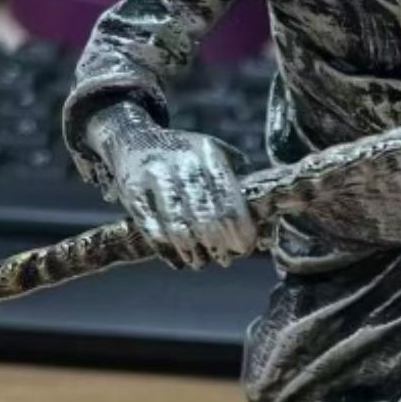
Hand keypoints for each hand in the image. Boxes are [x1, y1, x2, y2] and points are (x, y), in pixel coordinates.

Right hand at [86, 104, 256, 268]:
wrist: (133, 139)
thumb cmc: (185, 155)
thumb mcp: (216, 155)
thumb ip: (241, 184)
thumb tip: (267, 229)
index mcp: (208, 154)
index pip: (229, 200)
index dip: (240, 230)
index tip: (246, 247)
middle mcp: (181, 163)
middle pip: (205, 217)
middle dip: (219, 245)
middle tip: (226, 259)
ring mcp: (154, 178)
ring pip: (179, 228)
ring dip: (194, 253)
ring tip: (202, 263)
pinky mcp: (132, 195)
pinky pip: (153, 232)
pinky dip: (168, 253)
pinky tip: (179, 262)